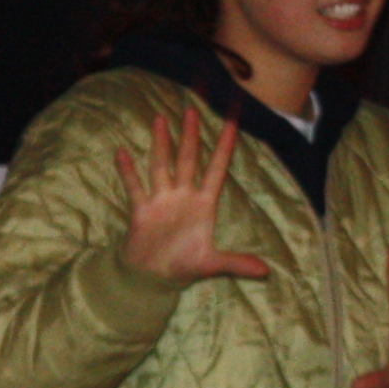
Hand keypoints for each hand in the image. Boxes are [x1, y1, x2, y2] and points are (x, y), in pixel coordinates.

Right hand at [111, 103, 273, 286]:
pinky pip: (135, 187)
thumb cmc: (182, 266)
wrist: (152, 278)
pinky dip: (128, 172)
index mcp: (203, 205)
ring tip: (160, 119)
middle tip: (191, 109)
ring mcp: (161, 200)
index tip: (231, 124)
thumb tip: (266, 271)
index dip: (224, 148)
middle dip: (190, 135)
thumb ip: (237, 263)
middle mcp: (182, 196)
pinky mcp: (142, 210)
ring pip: (161, 165)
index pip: (216, 170)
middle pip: (187, 159)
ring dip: (161, 144)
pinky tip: (122, 152)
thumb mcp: (212, 264)